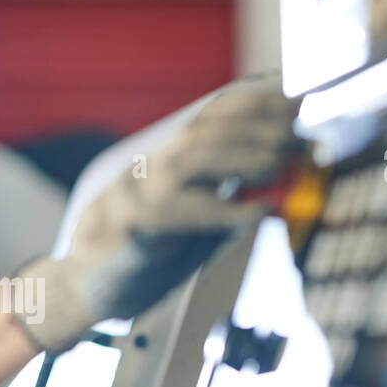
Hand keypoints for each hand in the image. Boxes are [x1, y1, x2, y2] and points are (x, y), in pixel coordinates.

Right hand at [11, 73, 302, 351]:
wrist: (85, 284)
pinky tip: (258, 212)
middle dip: (260, 127)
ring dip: (243, 157)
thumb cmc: (144, 251)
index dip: (259, 102)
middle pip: (209, 129)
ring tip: (281, 165)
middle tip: (300, 137)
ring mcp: (140, 193)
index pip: (215, 113)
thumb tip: (288, 184)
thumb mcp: (192, 214)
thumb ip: (231, 194)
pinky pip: (181, 211)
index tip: (301, 102)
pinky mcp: (134, 227)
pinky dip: (224, 209)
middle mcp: (154, 165)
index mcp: (170, 156)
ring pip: (192, 159)